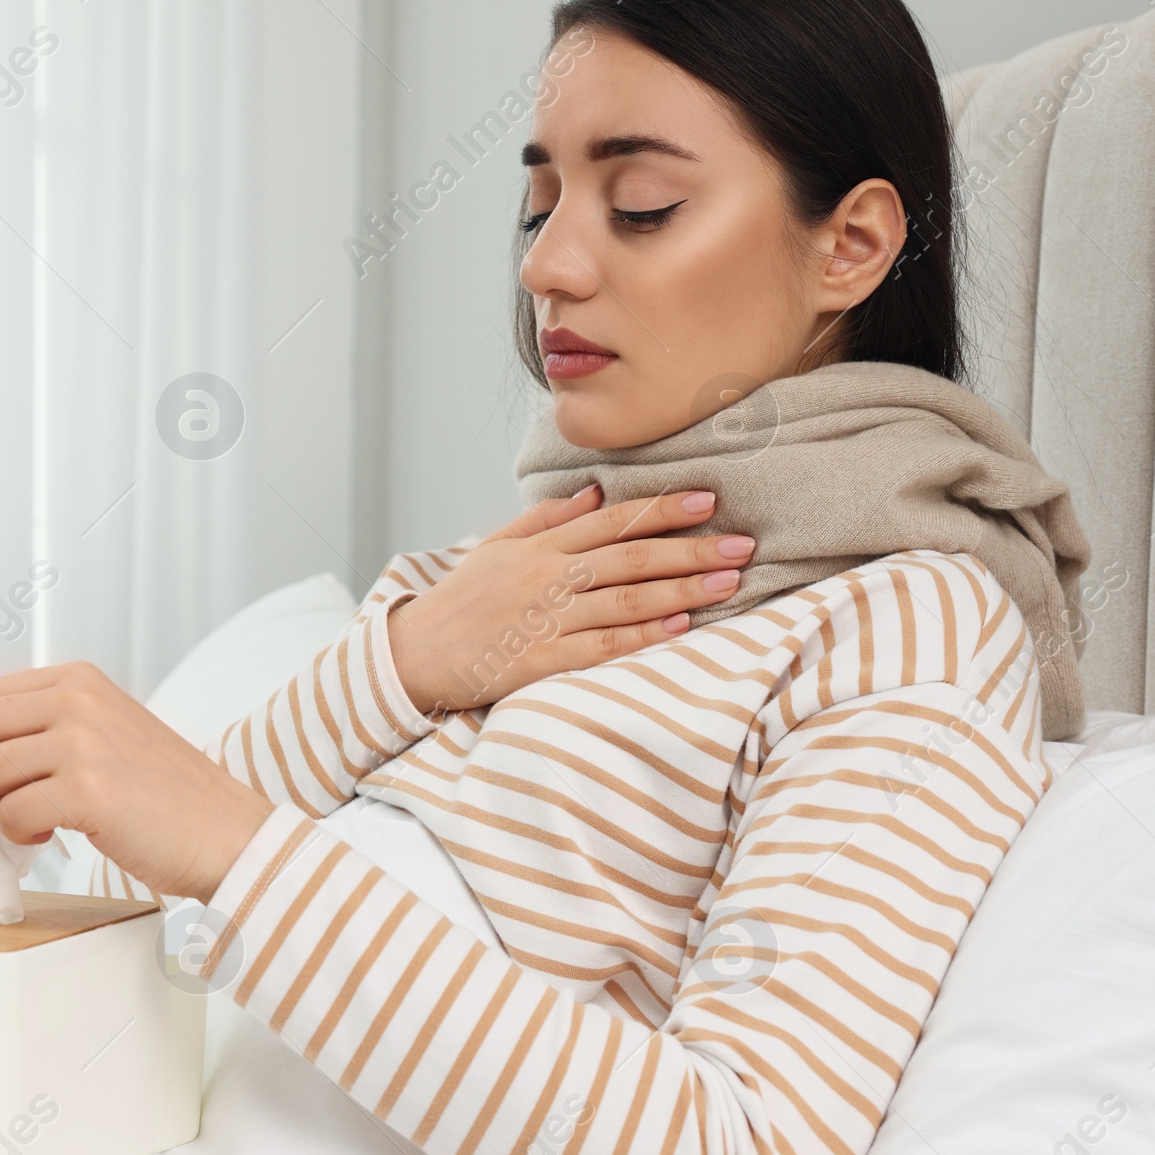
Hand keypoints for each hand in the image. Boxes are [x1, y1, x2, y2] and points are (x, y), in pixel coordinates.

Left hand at [0, 663, 274, 903]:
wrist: (226, 833)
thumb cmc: (168, 796)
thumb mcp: (106, 733)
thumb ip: (45, 727)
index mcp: (79, 680)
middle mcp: (78, 700)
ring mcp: (83, 742)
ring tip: (30, 822)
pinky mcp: (87, 790)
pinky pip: (11, 814)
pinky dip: (20, 835)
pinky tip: (52, 836)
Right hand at [387, 485, 754, 714]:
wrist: (413, 654)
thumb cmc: (461, 600)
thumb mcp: (497, 547)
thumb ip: (548, 519)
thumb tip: (596, 493)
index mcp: (540, 547)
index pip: (612, 520)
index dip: (662, 509)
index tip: (707, 499)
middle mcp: (547, 577)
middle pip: (630, 556)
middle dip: (691, 548)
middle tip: (742, 542)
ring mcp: (546, 619)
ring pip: (625, 599)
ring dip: (681, 588)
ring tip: (728, 580)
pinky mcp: (542, 661)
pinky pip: (602, 645)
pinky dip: (642, 633)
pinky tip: (680, 624)